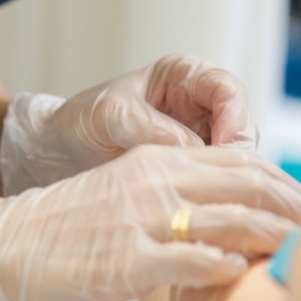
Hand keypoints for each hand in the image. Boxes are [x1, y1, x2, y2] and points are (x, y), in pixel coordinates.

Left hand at [0, 54, 256, 193]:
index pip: (228, 91)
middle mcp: (200, 105)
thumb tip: (191, 147)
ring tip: (226, 214)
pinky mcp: (195, 173)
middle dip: (244, 162)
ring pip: (239, 164)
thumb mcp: (109, 115)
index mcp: (183, 76)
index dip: (235, 120)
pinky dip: (220, 203)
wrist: (57, 154)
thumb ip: (148, 126)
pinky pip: (220, 187)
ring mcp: (201, 139)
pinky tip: (213, 225)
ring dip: (235, 188)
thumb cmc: (81, 121)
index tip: (227, 151)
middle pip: (244, 130)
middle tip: (236, 194)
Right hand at [0, 144, 300, 300]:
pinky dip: (221, 262)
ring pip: (225, 217)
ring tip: (292, 248)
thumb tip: (216, 214)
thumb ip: (168, 195)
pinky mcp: (126, 258)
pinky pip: (188, 257)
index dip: (277, 179)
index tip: (299, 200)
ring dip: (268, 233)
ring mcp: (141, 219)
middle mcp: (152, 181)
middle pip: (242, 183)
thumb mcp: (120, 193)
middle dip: (286, 204)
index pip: (233, 159)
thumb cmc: (61, 225)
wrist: (3, 242)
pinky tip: (237, 269)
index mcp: (151, 161)